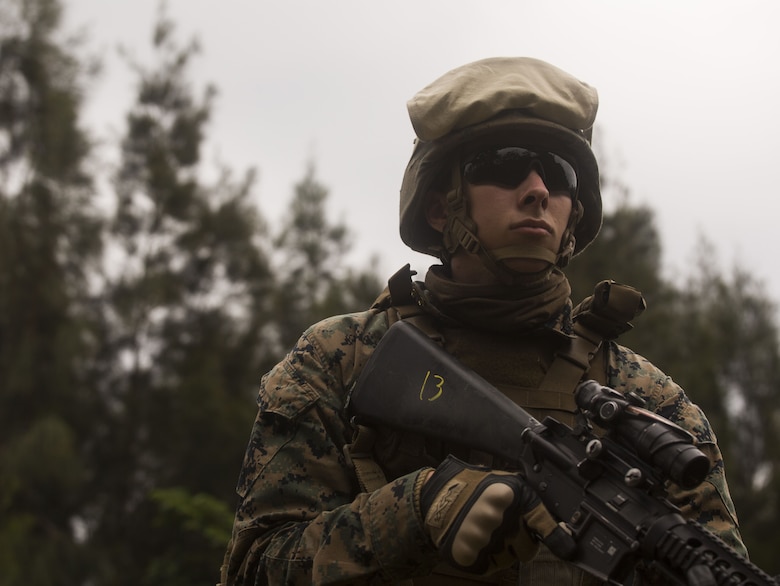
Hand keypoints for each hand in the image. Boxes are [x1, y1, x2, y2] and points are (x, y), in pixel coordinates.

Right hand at [419, 455, 573, 574]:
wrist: (436, 497)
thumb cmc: (474, 488)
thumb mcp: (507, 484)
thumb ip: (535, 507)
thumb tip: (567, 536)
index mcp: (504, 494)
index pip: (544, 525)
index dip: (556, 535)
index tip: (567, 546)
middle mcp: (493, 517)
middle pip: (528, 549)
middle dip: (521, 541)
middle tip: (505, 525)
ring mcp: (479, 538)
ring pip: (510, 559)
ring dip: (503, 549)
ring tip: (486, 529)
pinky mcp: (467, 555)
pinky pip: (492, 567)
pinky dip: (488, 558)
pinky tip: (479, 540)